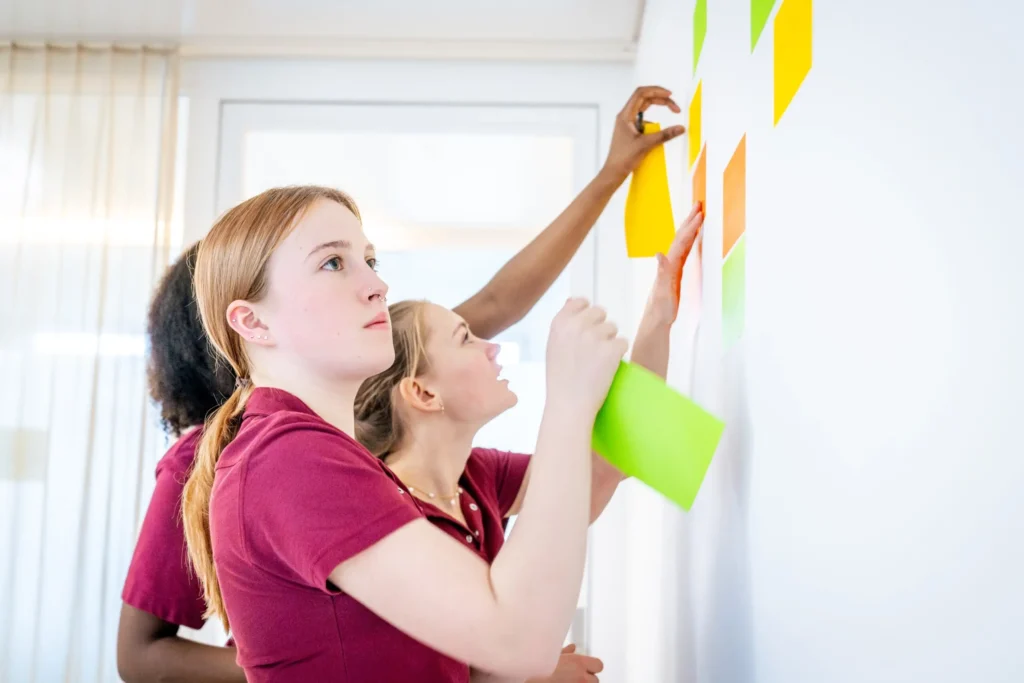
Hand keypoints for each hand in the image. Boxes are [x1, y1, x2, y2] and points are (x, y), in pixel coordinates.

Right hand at [527, 644, 603, 682]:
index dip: (592, 666)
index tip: (585, 667)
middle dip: (586, 678)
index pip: (599, 665)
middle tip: (575, 676)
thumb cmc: (539, 669)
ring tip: (569, 681)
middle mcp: (582, 677)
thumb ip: (565, 652)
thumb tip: (573, 648)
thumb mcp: (551, 656)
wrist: (530, 680)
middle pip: (594, 679)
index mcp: (578, 663)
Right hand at [546, 298, 628, 418]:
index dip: (587, 316)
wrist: (569, 405)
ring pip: (613, 328)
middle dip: (600, 328)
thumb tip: (574, 300)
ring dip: (609, 342)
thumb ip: (565, 323)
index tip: (585, 332)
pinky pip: (622, 342)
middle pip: (600, 312)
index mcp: (559, 322)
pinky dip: (618, 355)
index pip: (581, 302)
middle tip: (592, 351)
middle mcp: (576, 325)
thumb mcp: (554, 346)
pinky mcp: (611, 349)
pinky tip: (605, 368)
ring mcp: (594, 336)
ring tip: (596, 362)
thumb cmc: (561, 378)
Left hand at [602, 86, 685, 182]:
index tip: (670, 95)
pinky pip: (643, 121)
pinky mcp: (630, 131)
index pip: (641, 93)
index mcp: (625, 115)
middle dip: (661, 100)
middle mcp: (625, 116)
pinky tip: (656, 133)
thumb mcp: (646, 144)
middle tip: (675, 108)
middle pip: (644, 99)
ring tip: (669, 117)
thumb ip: (664, 135)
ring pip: (644, 109)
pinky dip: (653, 123)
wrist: (614, 172)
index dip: (656, 91)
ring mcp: (627, 123)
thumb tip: (681, 128)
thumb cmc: (624, 158)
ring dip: (657, 111)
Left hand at [647, 202, 704, 324]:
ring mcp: (672, 268)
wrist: (656, 321)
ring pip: (683, 243)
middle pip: (681, 238)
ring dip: (690, 228)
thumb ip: (661, 273)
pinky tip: (692, 239)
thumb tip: (659, 254)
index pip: (681, 242)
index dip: (691, 228)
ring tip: (697, 215)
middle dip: (689, 221)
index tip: (700, 214)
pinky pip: (684, 252)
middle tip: (698, 204)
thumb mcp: (661, 292)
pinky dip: (690, 242)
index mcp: (669, 266)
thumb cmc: (660, 309)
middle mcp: (669, 264)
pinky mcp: (676, 274)